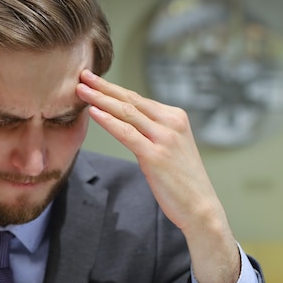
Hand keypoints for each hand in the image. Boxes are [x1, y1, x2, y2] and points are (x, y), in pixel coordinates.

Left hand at [76, 69, 238, 282]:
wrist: (201, 207)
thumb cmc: (183, 181)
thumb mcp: (172, 148)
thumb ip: (154, 132)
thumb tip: (130, 123)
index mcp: (176, 118)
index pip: (138, 100)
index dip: (114, 89)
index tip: (94, 80)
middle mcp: (171, 123)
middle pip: (130, 101)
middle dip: (104, 87)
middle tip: (83, 75)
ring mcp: (164, 138)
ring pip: (126, 113)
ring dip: (100, 100)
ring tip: (81, 90)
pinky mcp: (155, 155)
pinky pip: (127, 133)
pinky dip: (108, 121)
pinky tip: (93, 113)